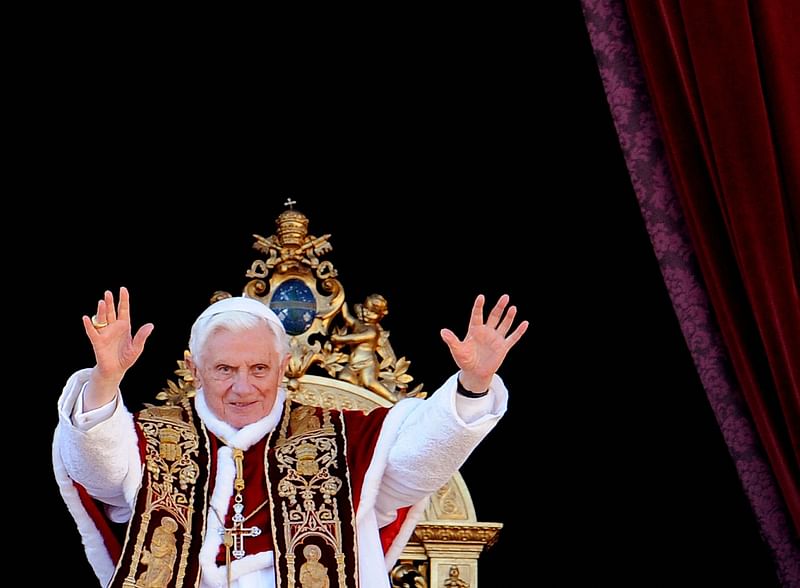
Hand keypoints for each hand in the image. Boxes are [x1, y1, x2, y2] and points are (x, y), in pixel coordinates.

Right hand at [81, 287, 152, 406]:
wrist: (116, 370)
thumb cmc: (126, 358)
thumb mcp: (137, 347)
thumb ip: (142, 336)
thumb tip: (150, 325)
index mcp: (124, 326)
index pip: (124, 310)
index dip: (123, 300)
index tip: (123, 289)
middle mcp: (113, 327)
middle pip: (111, 312)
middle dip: (110, 302)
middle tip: (108, 293)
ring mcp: (105, 333)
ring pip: (102, 319)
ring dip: (101, 311)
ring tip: (101, 302)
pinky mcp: (97, 341)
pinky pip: (92, 332)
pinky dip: (89, 325)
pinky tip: (86, 318)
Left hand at [440, 294, 527, 391]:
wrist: (475, 373)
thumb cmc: (465, 360)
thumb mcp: (457, 350)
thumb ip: (452, 341)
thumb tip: (442, 331)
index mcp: (475, 330)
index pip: (477, 315)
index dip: (479, 306)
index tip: (481, 297)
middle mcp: (486, 331)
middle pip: (494, 316)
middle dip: (499, 307)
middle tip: (505, 296)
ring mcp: (496, 339)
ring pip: (504, 325)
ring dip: (509, 317)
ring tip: (513, 307)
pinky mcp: (503, 347)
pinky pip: (512, 338)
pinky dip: (519, 331)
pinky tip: (525, 323)